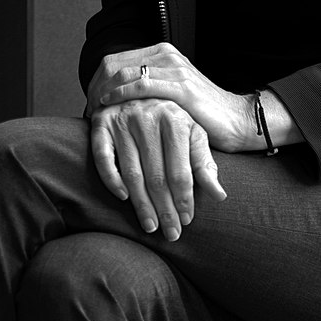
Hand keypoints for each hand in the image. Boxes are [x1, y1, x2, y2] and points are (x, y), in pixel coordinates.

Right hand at [88, 96, 222, 240]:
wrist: (138, 86)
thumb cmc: (171, 118)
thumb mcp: (193, 134)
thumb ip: (204, 163)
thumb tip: (220, 196)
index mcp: (176, 120)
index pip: (181, 171)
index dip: (184, 199)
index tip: (186, 221)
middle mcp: (148, 118)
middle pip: (157, 177)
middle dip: (165, 209)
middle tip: (170, 233)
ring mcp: (122, 120)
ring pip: (132, 173)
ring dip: (141, 204)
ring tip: (150, 226)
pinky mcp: (100, 124)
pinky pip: (103, 158)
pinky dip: (111, 180)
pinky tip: (123, 198)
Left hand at [89, 43, 295, 152]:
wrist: (236, 120)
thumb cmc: (199, 113)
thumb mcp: (167, 95)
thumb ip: (145, 88)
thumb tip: (112, 97)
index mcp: (161, 54)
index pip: (114, 61)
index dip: (96, 82)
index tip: (89, 103)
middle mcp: (166, 56)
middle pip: (113, 65)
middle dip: (95, 88)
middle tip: (88, 110)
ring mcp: (174, 69)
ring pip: (124, 73)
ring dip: (103, 93)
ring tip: (94, 112)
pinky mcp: (182, 86)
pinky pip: (141, 85)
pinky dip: (120, 96)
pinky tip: (108, 107)